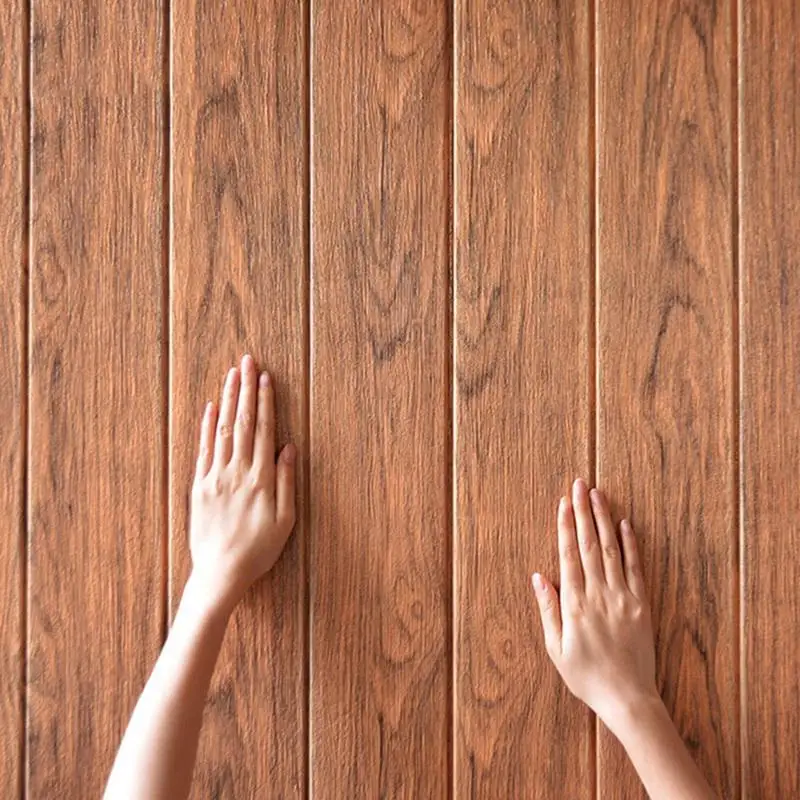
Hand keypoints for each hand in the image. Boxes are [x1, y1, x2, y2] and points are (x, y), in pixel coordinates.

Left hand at [189, 354, 296, 614]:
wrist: (220, 572)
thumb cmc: (258, 549)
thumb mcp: (285, 520)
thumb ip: (286, 481)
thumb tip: (289, 448)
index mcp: (260, 479)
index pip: (263, 430)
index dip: (265, 402)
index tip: (265, 377)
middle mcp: (236, 472)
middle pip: (242, 423)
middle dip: (245, 390)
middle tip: (247, 362)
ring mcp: (215, 477)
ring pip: (222, 430)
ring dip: (227, 399)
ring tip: (232, 374)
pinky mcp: (199, 487)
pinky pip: (203, 450)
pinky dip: (206, 427)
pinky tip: (211, 407)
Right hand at [532, 478, 656, 731]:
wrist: (628, 698)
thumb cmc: (586, 677)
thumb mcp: (556, 649)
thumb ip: (548, 610)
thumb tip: (538, 577)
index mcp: (575, 605)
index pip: (568, 555)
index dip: (565, 526)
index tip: (563, 502)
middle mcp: (598, 595)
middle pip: (589, 545)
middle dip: (583, 512)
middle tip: (580, 485)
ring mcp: (622, 598)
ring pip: (612, 550)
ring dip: (604, 520)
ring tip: (598, 495)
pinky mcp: (641, 605)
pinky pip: (636, 568)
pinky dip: (631, 544)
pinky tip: (625, 524)